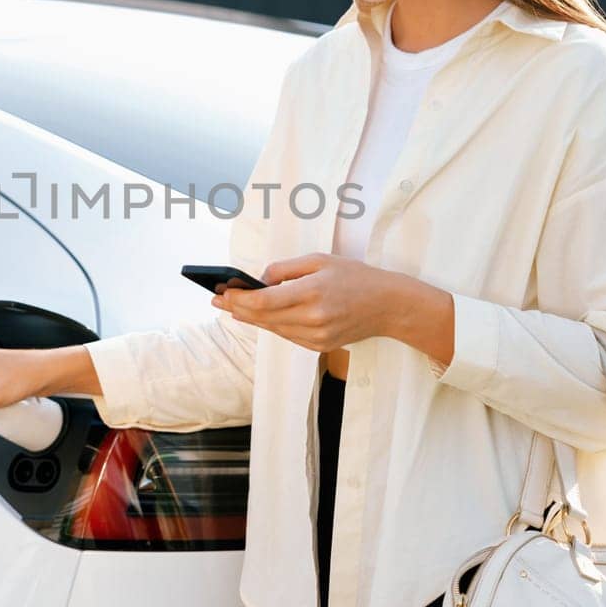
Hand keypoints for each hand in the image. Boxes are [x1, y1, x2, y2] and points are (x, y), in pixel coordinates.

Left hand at [211, 251, 411, 353]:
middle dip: (237, 308)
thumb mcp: (320, 260)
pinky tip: (258, 317)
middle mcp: (313, 318)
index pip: (264, 300)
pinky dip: (271, 325)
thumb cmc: (355, 277)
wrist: (388, 305)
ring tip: (232, 308)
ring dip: (251, 318)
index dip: (239, 298)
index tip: (222, 291)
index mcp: (313, 293)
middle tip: (217, 300)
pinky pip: (287, 335)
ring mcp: (316, 336)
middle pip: (263, 317)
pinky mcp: (320, 346)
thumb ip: (286, 269)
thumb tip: (260, 279)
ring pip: (273, 328)